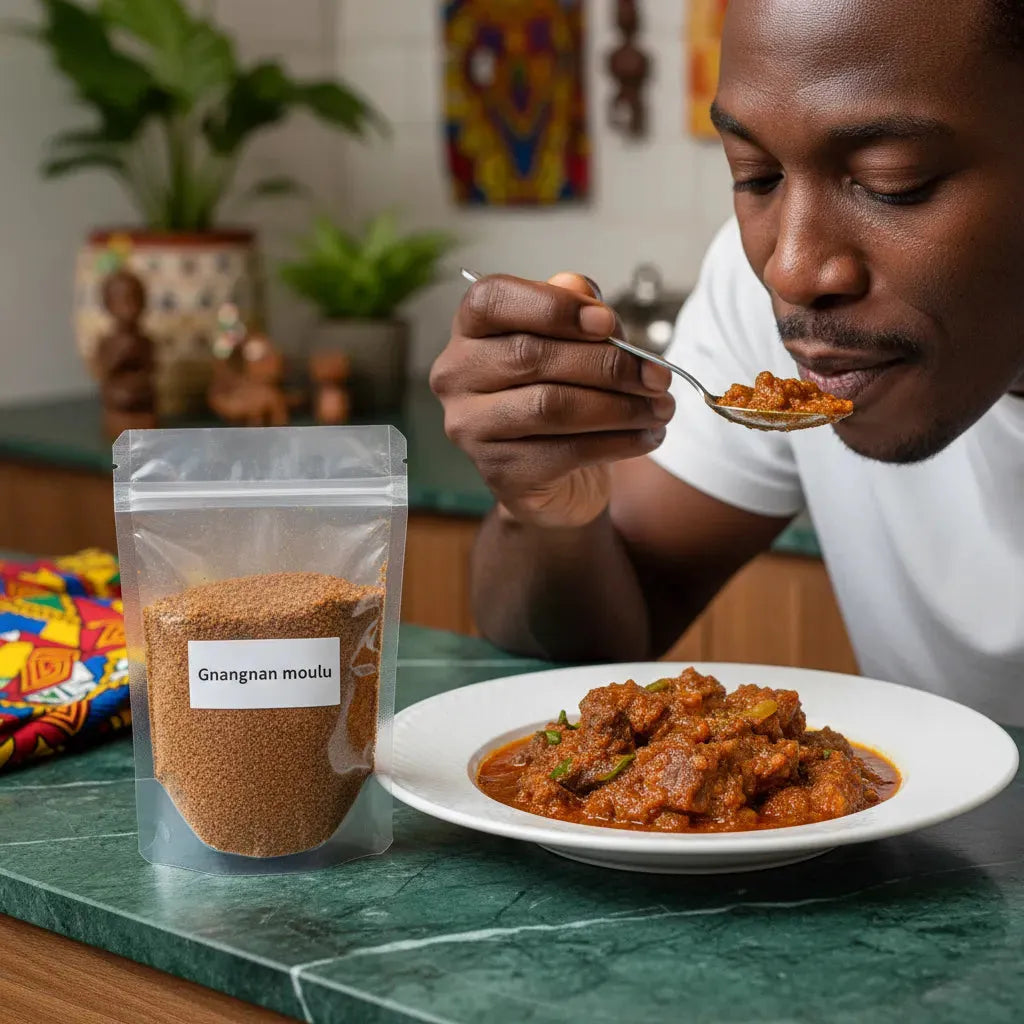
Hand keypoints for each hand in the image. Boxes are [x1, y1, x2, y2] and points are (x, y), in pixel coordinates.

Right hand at [430, 272, 673, 527]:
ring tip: (661, 408)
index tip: (607, 322)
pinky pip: (566, 451)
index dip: (552, 306)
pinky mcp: (500, 472)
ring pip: (552, 406)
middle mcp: (456, 377)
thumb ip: (580, 313)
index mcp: (469, 330)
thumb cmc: (561, 394)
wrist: (554, 478)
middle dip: (607, 363)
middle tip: (658, 375)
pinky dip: (618, 442)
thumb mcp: (573, 344)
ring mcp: (471, 428)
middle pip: (532, 356)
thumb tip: (588, 298)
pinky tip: (647, 436)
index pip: (493, 300)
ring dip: (620, 407)